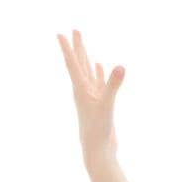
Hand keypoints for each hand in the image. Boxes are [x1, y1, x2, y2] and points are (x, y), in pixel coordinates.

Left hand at [55, 29, 124, 166]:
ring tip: (82, 45)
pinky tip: (98, 66)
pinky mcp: (99, 104)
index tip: (60, 33)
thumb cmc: (98, 130)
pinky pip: (97, 83)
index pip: (72, 64)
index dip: (67, 48)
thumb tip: (121, 66)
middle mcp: (83, 91)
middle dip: (77, 47)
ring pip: (87, 73)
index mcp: (80, 89)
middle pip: (78, 64)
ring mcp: (91, 97)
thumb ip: (113, 85)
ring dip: (86, 58)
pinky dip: (97, 73)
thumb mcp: (107, 105)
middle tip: (75, 31)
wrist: (97, 150)